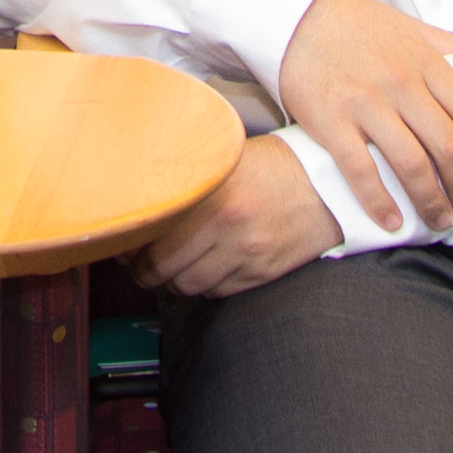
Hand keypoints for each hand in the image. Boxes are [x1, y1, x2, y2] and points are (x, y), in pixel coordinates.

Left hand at [130, 136, 341, 298]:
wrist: (328, 184)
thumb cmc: (272, 166)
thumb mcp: (227, 161)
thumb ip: (189, 181)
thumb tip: (144, 203)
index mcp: (213, 193)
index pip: (155, 233)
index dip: (131, 246)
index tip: (123, 245)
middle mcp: (228, 226)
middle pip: (166, 267)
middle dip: (144, 272)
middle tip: (137, 267)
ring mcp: (247, 253)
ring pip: (190, 285)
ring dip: (172, 283)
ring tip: (167, 273)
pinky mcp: (262, 273)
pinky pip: (219, 292)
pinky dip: (204, 287)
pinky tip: (201, 273)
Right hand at [274, 0, 452, 233]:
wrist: (298, 16)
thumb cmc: (360, 24)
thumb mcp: (413, 28)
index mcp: (424, 62)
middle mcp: (399, 84)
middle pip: (448, 146)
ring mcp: (364, 104)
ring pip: (411, 165)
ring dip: (431, 201)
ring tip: (439, 219)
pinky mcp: (331, 122)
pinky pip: (361, 171)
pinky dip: (380, 202)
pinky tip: (392, 220)